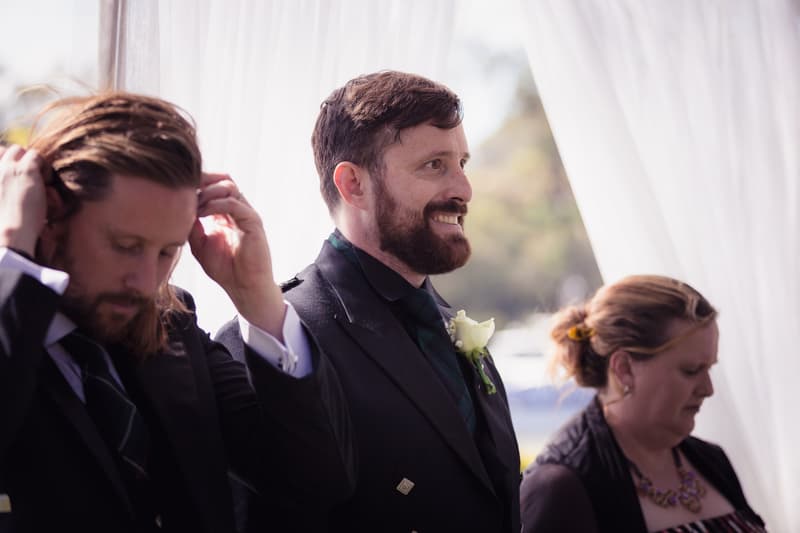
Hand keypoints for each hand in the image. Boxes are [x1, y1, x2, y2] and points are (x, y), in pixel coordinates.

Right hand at [0, 145, 48, 255]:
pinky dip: (43, 166)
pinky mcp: (25, 169)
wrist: (8, 233)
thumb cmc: (5, 228)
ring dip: (31, 161)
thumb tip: (15, 192)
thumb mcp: (2, 204)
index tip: (16, 174)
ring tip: (40, 179)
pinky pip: (36, 156)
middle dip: (18, 159)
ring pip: (20, 150)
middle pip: (6, 150)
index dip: (6, 163)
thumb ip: (5, 191)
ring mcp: (7, 167)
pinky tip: (47, 182)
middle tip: (31, 175)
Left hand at [189, 173, 285, 338]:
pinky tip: (201, 213)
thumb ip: (192, 227)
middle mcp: (239, 211)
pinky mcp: (254, 223)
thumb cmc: (226, 270)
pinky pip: (234, 204)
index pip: (215, 187)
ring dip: (207, 192)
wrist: (245, 288)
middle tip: (184, 189)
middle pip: (223, 181)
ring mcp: (247, 215)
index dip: (198, 185)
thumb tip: (179, 211)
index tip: (177, 190)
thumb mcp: (200, 246)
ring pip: (229, 187)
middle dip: (203, 181)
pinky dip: (215, 204)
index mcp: (228, 214)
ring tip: (192, 203)